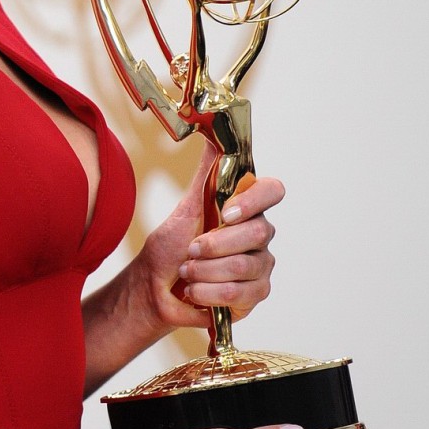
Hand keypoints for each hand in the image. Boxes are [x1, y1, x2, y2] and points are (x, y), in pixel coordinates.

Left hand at [135, 146, 282, 335]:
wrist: (156, 287)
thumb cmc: (172, 246)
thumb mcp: (187, 205)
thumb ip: (207, 173)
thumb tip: (216, 134)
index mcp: (247, 208)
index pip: (273, 191)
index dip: (254, 200)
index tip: (227, 212)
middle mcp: (259, 235)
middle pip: (257, 233)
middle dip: (215, 244)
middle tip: (190, 250)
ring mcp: (260, 266)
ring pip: (245, 266)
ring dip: (206, 270)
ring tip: (187, 271)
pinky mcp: (254, 294)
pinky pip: (239, 294)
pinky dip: (208, 293)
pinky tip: (193, 291)